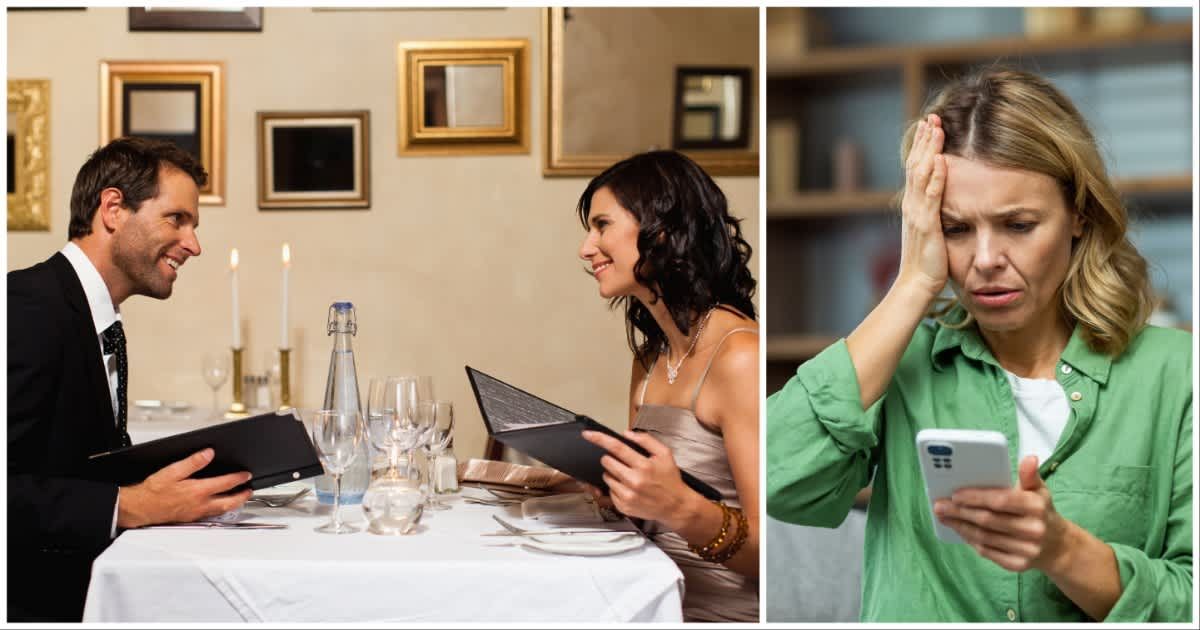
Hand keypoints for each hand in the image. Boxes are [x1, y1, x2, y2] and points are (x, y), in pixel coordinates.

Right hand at [117, 448, 252, 528]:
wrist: (140, 508)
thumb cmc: (153, 491)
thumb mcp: (172, 471)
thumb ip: (192, 462)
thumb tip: (208, 453)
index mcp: (197, 491)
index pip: (225, 483)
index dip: (238, 478)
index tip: (247, 474)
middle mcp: (200, 504)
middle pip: (228, 501)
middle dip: (242, 496)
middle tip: (249, 490)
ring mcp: (196, 513)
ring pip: (221, 510)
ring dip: (234, 503)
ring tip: (240, 498)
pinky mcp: (190, 518)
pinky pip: (211, 515)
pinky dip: (220, 510)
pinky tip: (220, 506)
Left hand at [582, 429, 692, 528]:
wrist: (676, 506)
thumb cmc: (671, 480)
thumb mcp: (664, 454)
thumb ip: (646, 440)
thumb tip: (627, 434)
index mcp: (643, 466)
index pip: (616, 447)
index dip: (599, 439)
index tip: (588, 434)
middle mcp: (634, 481)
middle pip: (607, 462)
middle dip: (611, 458)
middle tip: (623, 462)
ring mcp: (627, 495)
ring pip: (606, 476)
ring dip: (614, 473)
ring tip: (630, 477)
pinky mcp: (623, 506)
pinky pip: (610, 491)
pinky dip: (617, 487)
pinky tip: (630, 488)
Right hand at [897, 113, 949, 298]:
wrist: (917, 284)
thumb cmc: (927, 261)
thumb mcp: (930, 230)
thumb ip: (933, 212)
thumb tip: (942, 198)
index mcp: (913, 205)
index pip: (916, 168)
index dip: (923, 146)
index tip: (931, 125)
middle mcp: (912, 204)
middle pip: (916, 164)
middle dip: (925, 140)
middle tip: (932, 116)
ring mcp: (917, 213)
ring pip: (921, 174)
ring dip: (929, 150)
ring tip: (936, 128)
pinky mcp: (927, 225)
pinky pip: (931, 197)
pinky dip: (935, 177)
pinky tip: (940, 161)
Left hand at [935, 456, 1072, 572]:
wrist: (1059, 547)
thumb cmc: (1041, 512)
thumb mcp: (1040, 491)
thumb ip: (1030, 475)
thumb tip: (1029, 459)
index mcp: (1036, 507)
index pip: (1000, 501)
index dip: (975, 498)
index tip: (955, 494)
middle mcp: (1033, 530)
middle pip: (988, 520)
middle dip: (960, 512)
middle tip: (940, 506)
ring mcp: (1026, 550)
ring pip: (984, 537)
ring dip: (960, 526)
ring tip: (944, 517)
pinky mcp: (1018, 565)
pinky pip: (987, 552)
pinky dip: (970, 540)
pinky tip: (959, 530)